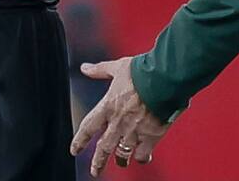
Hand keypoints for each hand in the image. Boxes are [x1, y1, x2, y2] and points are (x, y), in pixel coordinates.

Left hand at [71, 57, 169, 176]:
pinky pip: (143, 154)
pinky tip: (143, 157)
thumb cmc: (142, 70)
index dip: (80, 140)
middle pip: (103, 148)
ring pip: (122, 154)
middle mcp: (118, 123)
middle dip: (98, 161)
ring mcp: (134, 131)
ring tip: (121, 163)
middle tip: (95, 171)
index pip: (88, 128)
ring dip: (120, 161)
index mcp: (107, 106)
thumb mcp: (118, 67)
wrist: (164, 77)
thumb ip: (100, 70)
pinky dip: (142, 157)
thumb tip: (84, 68)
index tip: (74, 150)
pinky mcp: (151, 136)